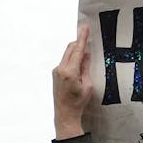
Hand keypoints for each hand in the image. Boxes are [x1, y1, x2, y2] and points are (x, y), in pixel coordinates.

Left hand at [52, 24, 94, 138]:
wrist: (65, 114)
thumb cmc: (78, 102)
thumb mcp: (87, 85)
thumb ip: (85, 68)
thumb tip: (85, 54)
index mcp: (70, 72)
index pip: (77, 50)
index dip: (82, 38)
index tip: (84, 28)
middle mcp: (60, 69)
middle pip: (70, 49)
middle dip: (78, 42)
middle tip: (87, 35)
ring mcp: (56, 71)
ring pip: (67, 55)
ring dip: (75, 51)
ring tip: (85, 51)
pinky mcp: (55, 74)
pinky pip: (65, 62)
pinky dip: (72, 58)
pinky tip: (79, 62)